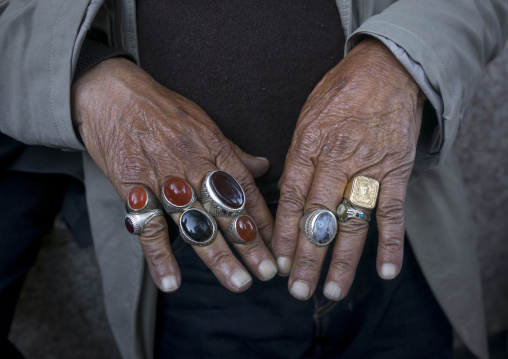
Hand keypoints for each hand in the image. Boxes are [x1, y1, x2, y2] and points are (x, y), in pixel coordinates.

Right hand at [71, 58, 276, 292]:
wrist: (111, 93)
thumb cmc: (162, 108)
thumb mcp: (204, 122)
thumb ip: (233, 152)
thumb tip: (263, 168)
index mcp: (213, 147)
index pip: (245, 189)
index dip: (264, 219)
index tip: (279, 245)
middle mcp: (193, 165)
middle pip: (225, 209)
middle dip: (249, 243)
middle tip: (267, 273)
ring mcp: (164, 178)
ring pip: (195, 221)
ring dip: (217, 255)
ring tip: (237, 282)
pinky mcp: (133, 188)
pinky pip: (148, 226)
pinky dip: (159, 255)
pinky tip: (171, 281)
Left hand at [271, 38, 425, 300]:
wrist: (386, 69)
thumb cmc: (340, 92)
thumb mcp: (306, 117)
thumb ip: (296, 156)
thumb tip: (283, 191)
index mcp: (308, 146)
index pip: (290, 199)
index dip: (282, 234)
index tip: (276, 262)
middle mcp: (336, 160)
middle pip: (317, 217)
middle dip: (306, 256)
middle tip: (296, 289)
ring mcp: (368, 168)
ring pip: (352, 222)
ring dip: (343, 260)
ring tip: (333, 290)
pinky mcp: (396, 171)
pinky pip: (393, 213)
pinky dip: (392, 244)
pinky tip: (386, 272)